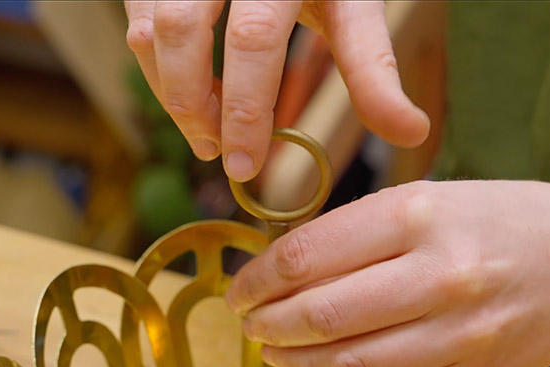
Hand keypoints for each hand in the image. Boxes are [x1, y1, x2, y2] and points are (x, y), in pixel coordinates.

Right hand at [124, 1, 429, 180]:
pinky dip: (157, 68)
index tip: (245, 168)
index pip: (255, 37)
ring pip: (150, 29)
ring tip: (207, 131)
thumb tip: (413, 133)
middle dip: (195, 104)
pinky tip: (190, 93)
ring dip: (172, 91)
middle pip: (184, 30)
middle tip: (220, 157)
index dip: (245, 109)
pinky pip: (135, 21)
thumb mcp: (355, 8)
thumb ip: (374, 70)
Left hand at [225, 181, 549, 366]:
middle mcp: (438, 276)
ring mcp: (458, 335)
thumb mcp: (434, 197)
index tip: (242, 291)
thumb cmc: (507, 221)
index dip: (259, 279)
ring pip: (347, 366)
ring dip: (296, 366)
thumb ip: (362, 231)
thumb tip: (280, 271)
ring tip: (280, 356)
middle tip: (252, 327)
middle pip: (320, 315)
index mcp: (420, 216)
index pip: (308, 255)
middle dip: (269, 326)